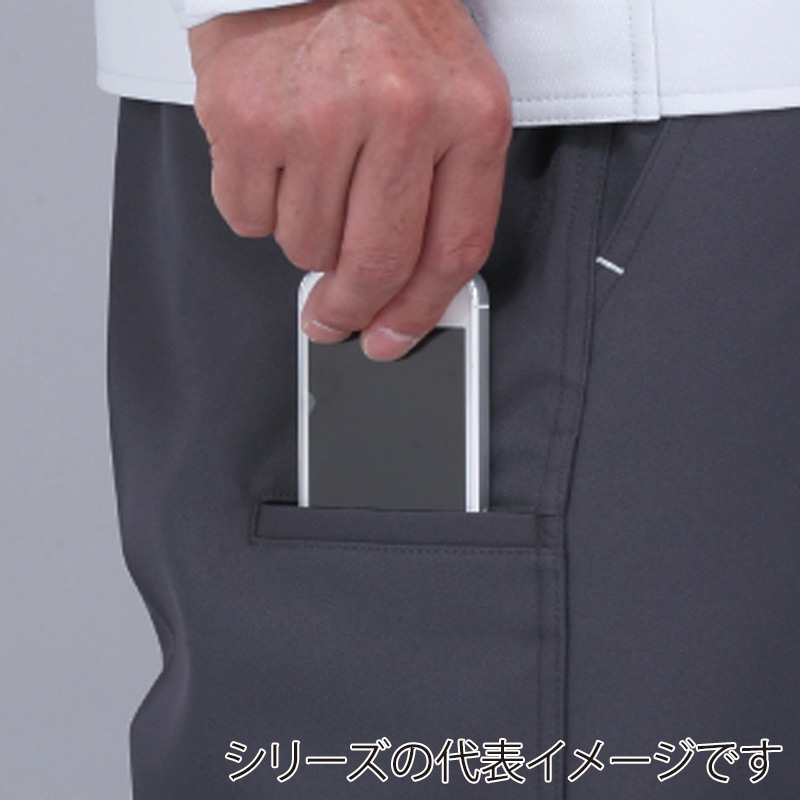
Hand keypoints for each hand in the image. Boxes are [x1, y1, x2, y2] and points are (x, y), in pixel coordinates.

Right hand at [189, 0, 510, 359]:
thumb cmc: (390, 28)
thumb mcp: (454, 99)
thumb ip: (445, 196)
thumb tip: (407, 295)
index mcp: (468, 114)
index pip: (451, 251)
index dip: (419, 314)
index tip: (392, 340)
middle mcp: (397, 112)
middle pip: (374, 266)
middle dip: (350, 309)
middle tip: (334, 316)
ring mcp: (316, 116)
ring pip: (305, 249)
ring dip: (308, 234)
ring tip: (315, 171)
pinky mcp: (245, 116)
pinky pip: (247, 219)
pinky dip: (261, 206)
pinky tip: (277, 156)